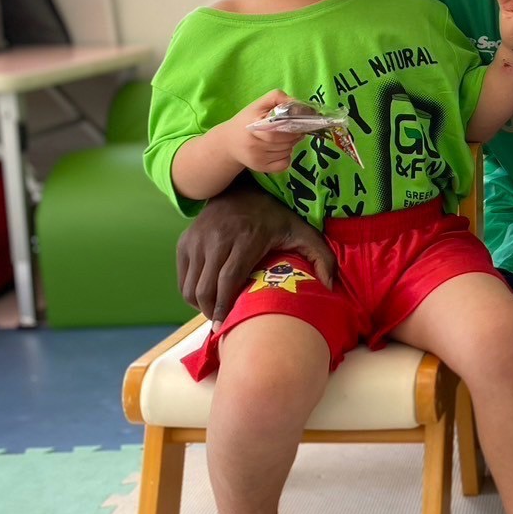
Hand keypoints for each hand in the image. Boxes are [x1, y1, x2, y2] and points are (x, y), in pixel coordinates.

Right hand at [176, 178, 335, 321]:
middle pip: (206, 288)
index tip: (226, 325)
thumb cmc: (276, 217)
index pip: (228, 280)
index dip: (225, 307)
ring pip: (190, 286)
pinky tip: (207, 295)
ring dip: (200, 305)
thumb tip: (330, 286)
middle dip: (212, 312)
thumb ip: (322, 257)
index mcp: (246, 239)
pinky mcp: (185, 241)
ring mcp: (197, 239)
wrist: (244, 189)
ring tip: (215, 310)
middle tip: (222, 322)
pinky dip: (191, 292)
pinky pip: (182, 277)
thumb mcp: (304, 232)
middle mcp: (217, 238)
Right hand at [223, 90, 301, 172]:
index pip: (277, 132)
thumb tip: (296, 103)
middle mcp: (254, 145)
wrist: (229, 142)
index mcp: (253, 127)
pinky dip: (287, 157)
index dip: (291, 129)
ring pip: (286, 153)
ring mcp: (257, 159)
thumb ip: (277, 97)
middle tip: (294, 131)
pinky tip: (280, 150)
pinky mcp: (261, 168)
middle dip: (294, 137)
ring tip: (283, 139)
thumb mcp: (259, 105)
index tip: (296, 124)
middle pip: (285, 143)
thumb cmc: (247, 121)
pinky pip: (284, 164)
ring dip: (291, 146)